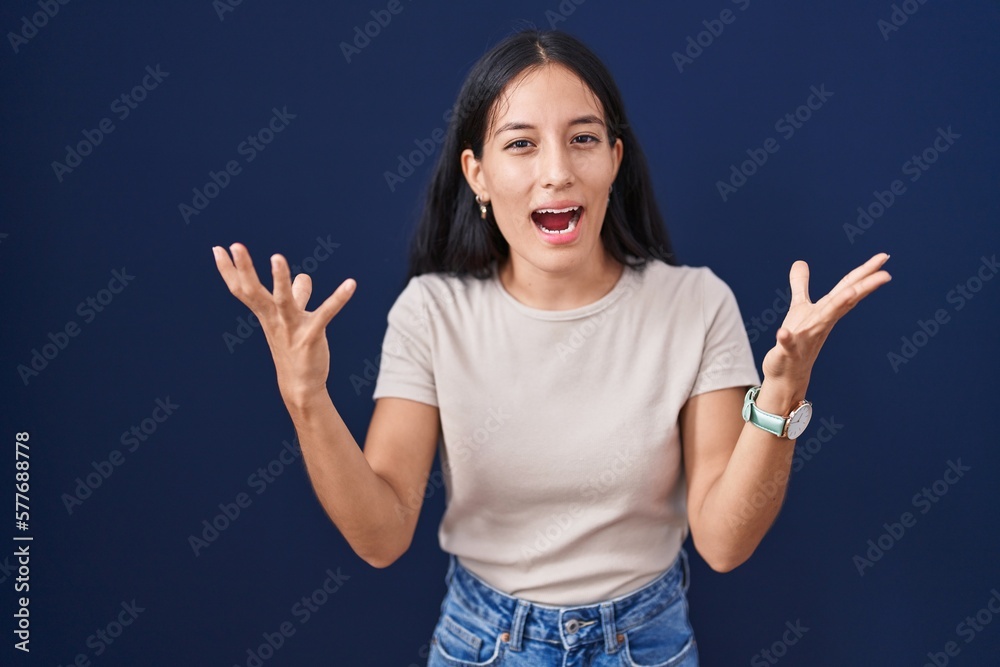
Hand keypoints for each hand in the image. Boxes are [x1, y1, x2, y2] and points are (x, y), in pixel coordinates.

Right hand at [212, 243, 355, 404]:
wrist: (301, 384)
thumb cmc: (295, 349)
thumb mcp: (295, 319)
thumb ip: (299, 296)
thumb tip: (303, 277)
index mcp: (266, 314)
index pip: (242, 290)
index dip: (230, 270)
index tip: (217, 249)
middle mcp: (274, 319)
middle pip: (254, 292)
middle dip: (245, 269)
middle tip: (235, 245)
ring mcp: (291, 328)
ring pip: (283, 302)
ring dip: (280, 280)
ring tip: (277, 257)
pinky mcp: (312, 336)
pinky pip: (325, 314)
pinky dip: (339, 298)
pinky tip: (351, 284)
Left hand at [761, 252, 891, 387]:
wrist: (787, 373)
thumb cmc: (797, 340)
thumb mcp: (798, 308)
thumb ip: (800, 285)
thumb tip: (800, 262)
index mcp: (825, 310)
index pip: (848, 289)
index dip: (864, 273)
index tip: (883, 258)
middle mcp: (820, 323)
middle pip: (844, 301)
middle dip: (863, 288)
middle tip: (886, 275)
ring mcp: (806, 338)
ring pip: (823, 320)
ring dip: (836, 307)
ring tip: (851, 293)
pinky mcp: (788, 352)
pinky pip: (788, 345)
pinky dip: (786, 339)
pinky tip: (782, 332)